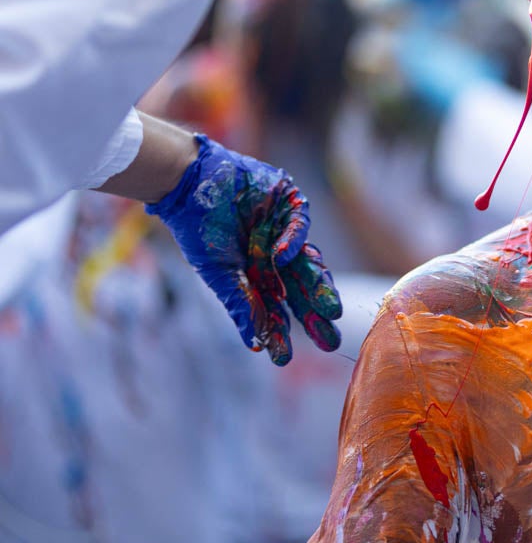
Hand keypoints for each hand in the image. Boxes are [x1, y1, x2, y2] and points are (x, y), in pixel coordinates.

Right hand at [147, 135, 341, 364]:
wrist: (189, 183)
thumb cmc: (198, 228)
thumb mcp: (219, 273)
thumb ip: (240, 303)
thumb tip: (254, 343)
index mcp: (258, 274)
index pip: (276, 307)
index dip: (280, 331)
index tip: (283, 359)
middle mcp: (277, 256)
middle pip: (301, 290)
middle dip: (314, 315)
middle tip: (330, 340)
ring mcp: (285, 230)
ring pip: (309, 262)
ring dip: (319, 287)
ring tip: (330, 311)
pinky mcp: (289, 203)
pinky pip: (299, 223)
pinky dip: (293, 239)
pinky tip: (284, 255)